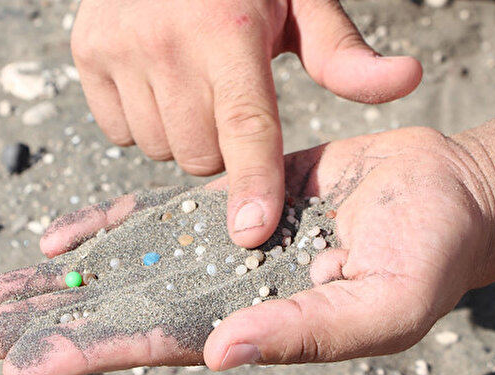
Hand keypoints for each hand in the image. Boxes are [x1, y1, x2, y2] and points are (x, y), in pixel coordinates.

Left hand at [0, 127, 494, 374]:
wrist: (440, 190)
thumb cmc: (428, 253)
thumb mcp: (382, 303)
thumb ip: (307, 333)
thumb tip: (223, 351)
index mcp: (254, 323)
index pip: (155, 344)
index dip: (88, 353)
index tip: (22, 365)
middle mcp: (224, 292)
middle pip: (122, 311)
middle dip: (52, 324)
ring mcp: (219, 247)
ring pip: (127, 268)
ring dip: (65, 282)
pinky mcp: (224, 203)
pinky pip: (156, 221)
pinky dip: (108, 230)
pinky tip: (60, 242)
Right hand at [70, 0, 422, 247]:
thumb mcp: (299, 2)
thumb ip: (343, 55)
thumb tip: (409, 79)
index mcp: (226, 30)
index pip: (246, 127)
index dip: (253, 184)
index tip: (252, 233)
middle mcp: (165, 42)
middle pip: (201, 153)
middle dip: (222, 146)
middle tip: (227, 101)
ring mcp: (118, 49)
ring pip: (159, 149)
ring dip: (182, 137)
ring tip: (192, 87)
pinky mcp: (86, 55)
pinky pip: (119, 132)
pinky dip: (143, 122)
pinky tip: (156, 82)